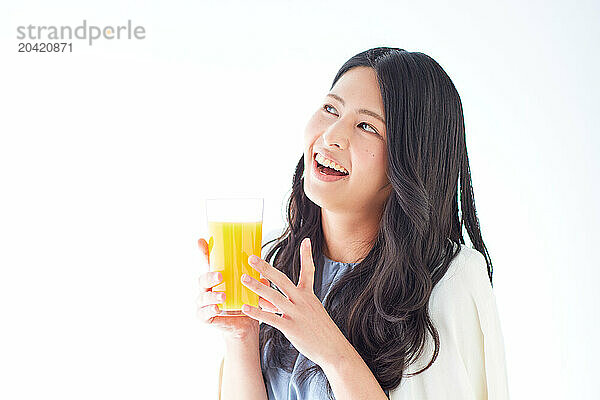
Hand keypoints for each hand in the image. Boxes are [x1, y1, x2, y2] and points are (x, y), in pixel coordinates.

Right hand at [196, 238, 277, 341]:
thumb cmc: (245, 301)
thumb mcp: (251, 288)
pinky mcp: (205, 317)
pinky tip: (217, 308)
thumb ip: (256, 282)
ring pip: (203, 297)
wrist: (245, 325)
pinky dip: (209, 310)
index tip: (201, 240)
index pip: (208, 262)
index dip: (203, 251)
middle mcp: (207, 288)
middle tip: (220, 276)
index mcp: (217, 277)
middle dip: (210, 276)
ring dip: (212, 296)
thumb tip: (265, 278)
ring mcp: (204, 303)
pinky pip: (203, 314)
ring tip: (222, 296)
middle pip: (203, 278)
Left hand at [240, 237, 347, 367]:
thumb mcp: (308, 312)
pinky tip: (245, 308)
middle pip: (281, 280)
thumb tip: (263, 300)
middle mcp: (302, 301)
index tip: (306, 240)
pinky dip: (257, 313)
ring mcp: (297, 314)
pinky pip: (271, 318)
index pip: (308, 271)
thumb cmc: (320, 331)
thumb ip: (285, 304)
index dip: (307, 256)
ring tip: (243, 278)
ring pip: (273, 297)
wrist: (334, 349)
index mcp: (309, 295)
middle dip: (265, 268)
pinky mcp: (291, 328)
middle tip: (251, 258)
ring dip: (257, 287)